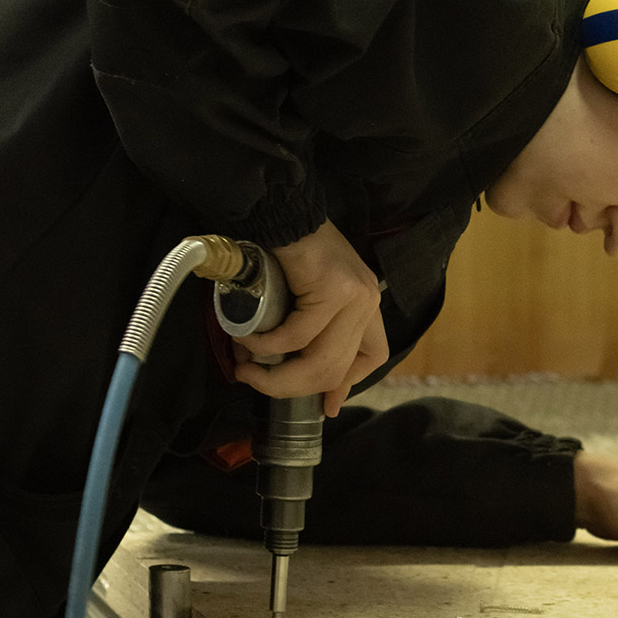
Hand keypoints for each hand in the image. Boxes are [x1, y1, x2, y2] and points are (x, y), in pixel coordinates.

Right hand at [231, 221, 387, 415]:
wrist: (282, 212)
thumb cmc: (291, 252)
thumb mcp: (311, 297)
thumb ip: (315, 333)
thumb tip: (313, 387)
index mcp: (367, 305)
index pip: (372, 356)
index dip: (345, 384)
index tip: (322, 404)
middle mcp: (368, 301)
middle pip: (336, 368)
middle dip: (289, 386)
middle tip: (253, 380)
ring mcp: (356, 296)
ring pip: (319, 360)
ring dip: (274, 373)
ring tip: (245, 366)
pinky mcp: (334, 291)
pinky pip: (297, 336)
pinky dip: (267, 344)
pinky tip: (248, 339)